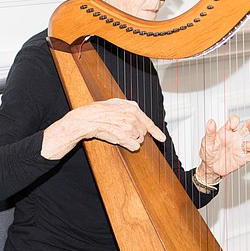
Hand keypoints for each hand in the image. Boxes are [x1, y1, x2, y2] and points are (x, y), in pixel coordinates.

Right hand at [42, 98, 165, 159]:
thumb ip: (130, 108)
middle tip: (123, 131)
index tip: (162, 139)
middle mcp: (133, 116)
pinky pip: (134, 146)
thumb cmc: (99, 112)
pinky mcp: (124, 137)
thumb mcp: (116, 104)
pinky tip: (120, 140)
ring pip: (138, 140)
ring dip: (130, 140)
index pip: (148, 122)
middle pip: (143, 132)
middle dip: (136, 134)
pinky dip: (129, 146)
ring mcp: (129, 127)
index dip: (157, 132)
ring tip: (118, 133)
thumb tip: (138, 115)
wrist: (87, 118)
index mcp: (133, 107)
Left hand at [198, 115, 249, 181]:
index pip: (233, 122)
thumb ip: (209, 133)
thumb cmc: (208, 153)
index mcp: (226, 132)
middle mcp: (235, 138)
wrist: (210, 168)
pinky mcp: (242, 158)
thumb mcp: (206, 143)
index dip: (234, 121)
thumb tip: (211, 122)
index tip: (233, 126)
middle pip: (246, 128)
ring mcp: (240, 148)